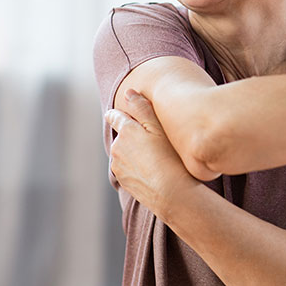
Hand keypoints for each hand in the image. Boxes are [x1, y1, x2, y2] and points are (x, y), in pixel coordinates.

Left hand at [105, 89, 198, 216]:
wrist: (171, 193)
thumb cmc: (170, 157)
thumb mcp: (160, 127)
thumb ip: (142, 108)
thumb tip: (128, 92)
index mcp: (126, 130)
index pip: (115, 116)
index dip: (118, 114)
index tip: (121, 114)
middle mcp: (117, 147)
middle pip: (121, 136)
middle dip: (130, 136)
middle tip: (150, 140)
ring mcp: (118, 166)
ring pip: (123, 154)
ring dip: (133, 153)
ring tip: (154, 158)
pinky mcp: (123, 182)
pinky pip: (127, 169)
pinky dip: (136, 168)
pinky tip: (152, 170)